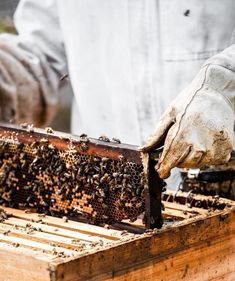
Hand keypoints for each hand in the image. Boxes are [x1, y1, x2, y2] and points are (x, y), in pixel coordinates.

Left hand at [140, 64, 233, 178]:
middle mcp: (202, 140)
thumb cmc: (190, 101)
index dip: (164, 167)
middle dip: (176, 161)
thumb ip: (156, 135)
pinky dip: (204, 157)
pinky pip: (212, 161)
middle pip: (184, 163)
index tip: (161, 172)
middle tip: (175, 151)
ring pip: (197, 164)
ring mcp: (216, 144)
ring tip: (190, 143)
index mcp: (185, 130)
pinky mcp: (227, 147)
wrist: (217, 92)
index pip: (172, 157)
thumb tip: (143, 150)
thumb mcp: (169, 114)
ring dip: (189, 159)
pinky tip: (202, 143)